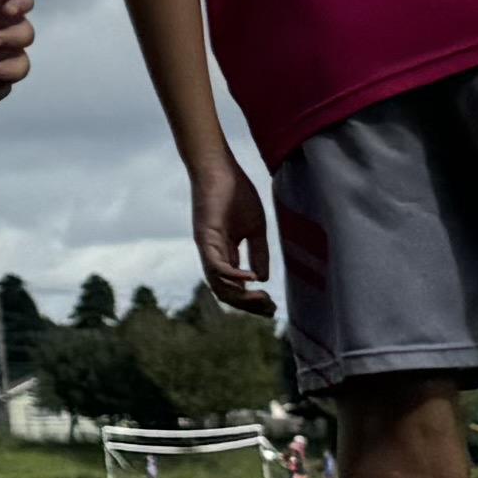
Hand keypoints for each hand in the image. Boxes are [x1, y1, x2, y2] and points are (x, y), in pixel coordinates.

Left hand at [192, 152, 276, 319]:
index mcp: (223, 253)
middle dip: (248, 306)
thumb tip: (262, 279)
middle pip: (226, 292)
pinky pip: (216, 265)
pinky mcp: (205, 236)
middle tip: (270, 310)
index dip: (252, 301)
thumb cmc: (236, 193)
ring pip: (219, 284)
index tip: (272, 307)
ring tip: (263, 299)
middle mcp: (212, 254)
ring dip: (241, 297)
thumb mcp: (255, 228)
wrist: (220, 167)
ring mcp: (207, 247)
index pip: (234, 287)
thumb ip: (258, 253)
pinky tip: (252, 279)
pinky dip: (233, 276)